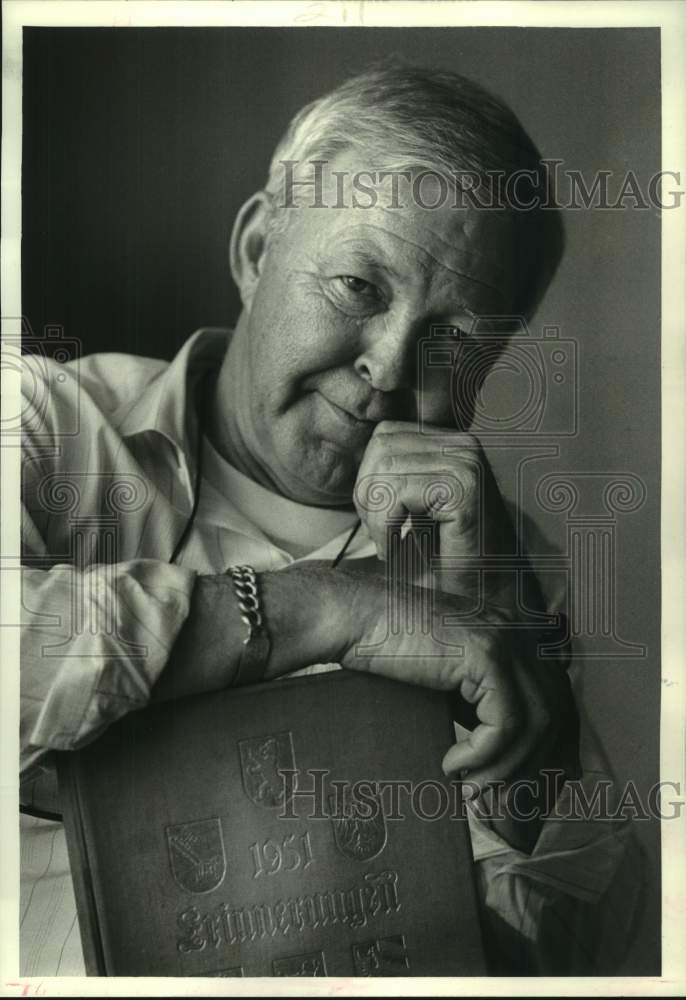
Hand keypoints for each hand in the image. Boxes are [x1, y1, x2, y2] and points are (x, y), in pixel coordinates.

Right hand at [341, 575, 579, 797]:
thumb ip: (483, 702)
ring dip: (505, 768)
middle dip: (535, 768)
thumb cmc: (391, 650)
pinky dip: (483, 753)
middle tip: (501, 801)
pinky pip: (505, 723)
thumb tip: (509, 756)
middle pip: (556, 714)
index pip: (560, 701)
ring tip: (472, 788)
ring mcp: (508, 639)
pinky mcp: (487, 654)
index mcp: (519, 635)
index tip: (533, 789)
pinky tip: (452, 762)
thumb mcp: (452, 679)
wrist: (357, 619)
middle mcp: (523, 632)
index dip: (554, 750)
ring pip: (535, 724)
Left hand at [353, 422, 516, 606]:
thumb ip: (388, 474)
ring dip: (376, 516)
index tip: (381, 520)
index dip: (369, 479)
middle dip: (367, 497)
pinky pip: (397, 493)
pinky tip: (398, 551)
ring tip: (390, 544)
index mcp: (450, 443)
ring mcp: (467, 464)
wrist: (476, 600)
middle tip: (382, 536)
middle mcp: (463, 446)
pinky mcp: (464, 489)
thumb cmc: (439, 558)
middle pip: (381, 449)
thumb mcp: (408, 506)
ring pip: (385, 470)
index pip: (384, 436)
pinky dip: (385, 527)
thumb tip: (353, 456)